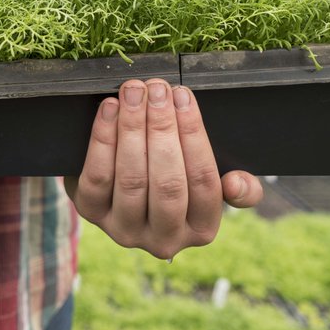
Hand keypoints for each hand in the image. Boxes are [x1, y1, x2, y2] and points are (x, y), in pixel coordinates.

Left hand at [64, 78, 261, 259]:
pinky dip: (103, 139)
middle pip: (167, 183)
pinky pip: (97, 176)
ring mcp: (125, 230)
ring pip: (131, 179)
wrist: (122, 188)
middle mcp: (164, 240)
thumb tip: (237, 184)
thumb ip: (238, 187)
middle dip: (162, 128)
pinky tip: (110, 109)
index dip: (193, 134)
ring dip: (132, 128)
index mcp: (201, 230)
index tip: (183, 96)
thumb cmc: (175, 178)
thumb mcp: (210, 185)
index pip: (203, 181)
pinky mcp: (92, 214)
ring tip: (134, 93)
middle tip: (157, 89)